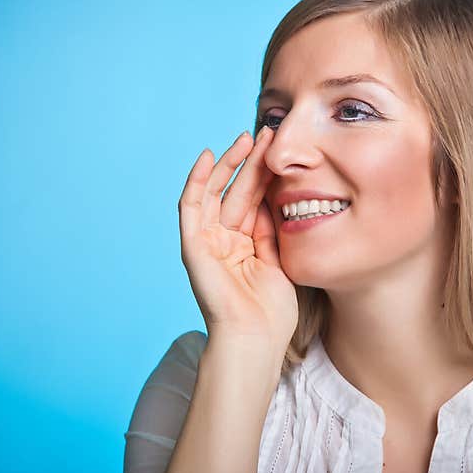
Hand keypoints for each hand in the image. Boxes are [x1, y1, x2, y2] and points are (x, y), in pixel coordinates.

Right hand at [178, 126, 297, 349]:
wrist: (256, 339)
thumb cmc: (272, 312)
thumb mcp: (280, 260)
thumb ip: (273, 228)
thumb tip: (277, 193)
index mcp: (245, 245)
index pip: (254, 200)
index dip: (266, 174)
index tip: (282, 148)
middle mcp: (224, 241)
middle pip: (236, 191)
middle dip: (251, 162)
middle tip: (267, 133)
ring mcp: (207, 243)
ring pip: (214, 193)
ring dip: (228, 164)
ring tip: (245, 138)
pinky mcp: (193, 248)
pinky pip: (190, 209)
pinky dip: (197, 182)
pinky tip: (209, 157)